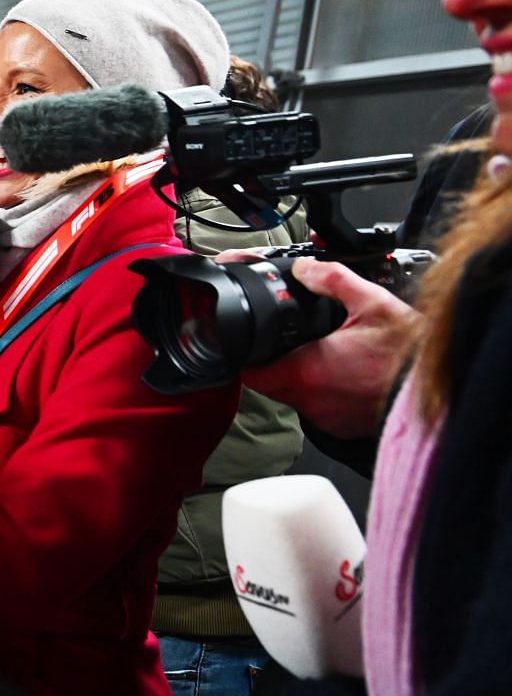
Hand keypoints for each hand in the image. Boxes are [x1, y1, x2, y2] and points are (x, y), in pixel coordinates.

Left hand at [236, 257, 418, 438]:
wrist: (446, 382)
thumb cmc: (410, 352)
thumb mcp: (371, 302)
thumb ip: (332, 280)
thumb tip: (305, 268)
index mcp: (308, 371)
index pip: (252, 373)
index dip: (249, 357)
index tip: (255, 344)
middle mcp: (312, 401)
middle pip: (271, 385)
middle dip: (274, 365)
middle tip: (292, 345)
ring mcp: (328, 418)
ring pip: (295, 398)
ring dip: (301, 380)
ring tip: (323, 357)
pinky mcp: (343, 427)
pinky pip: (320, 410)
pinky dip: (324, 394)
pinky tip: (342, 376)